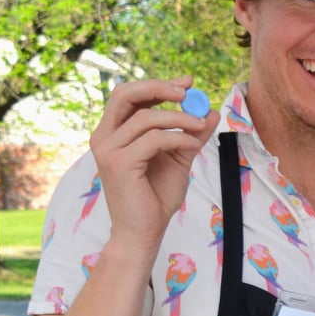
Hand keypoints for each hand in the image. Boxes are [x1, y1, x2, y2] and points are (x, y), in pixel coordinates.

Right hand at [89, 77, 219, 258]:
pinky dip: (177, 138)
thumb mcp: (179, 159)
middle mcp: (104, 138)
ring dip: (179, 118)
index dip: (158, 85)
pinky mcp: (118, 164)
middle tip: (188, 91)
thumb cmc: (156, 198)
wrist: (144, 232)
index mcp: (113, 133)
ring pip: (145, 117)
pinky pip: (153, 139)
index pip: (130, 96)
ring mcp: (107, 150)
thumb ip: (191, 135)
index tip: (187, 83)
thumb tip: (210, 112)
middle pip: (124, 94)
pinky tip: (192, 146)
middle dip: (159, 88)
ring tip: (200, 126)